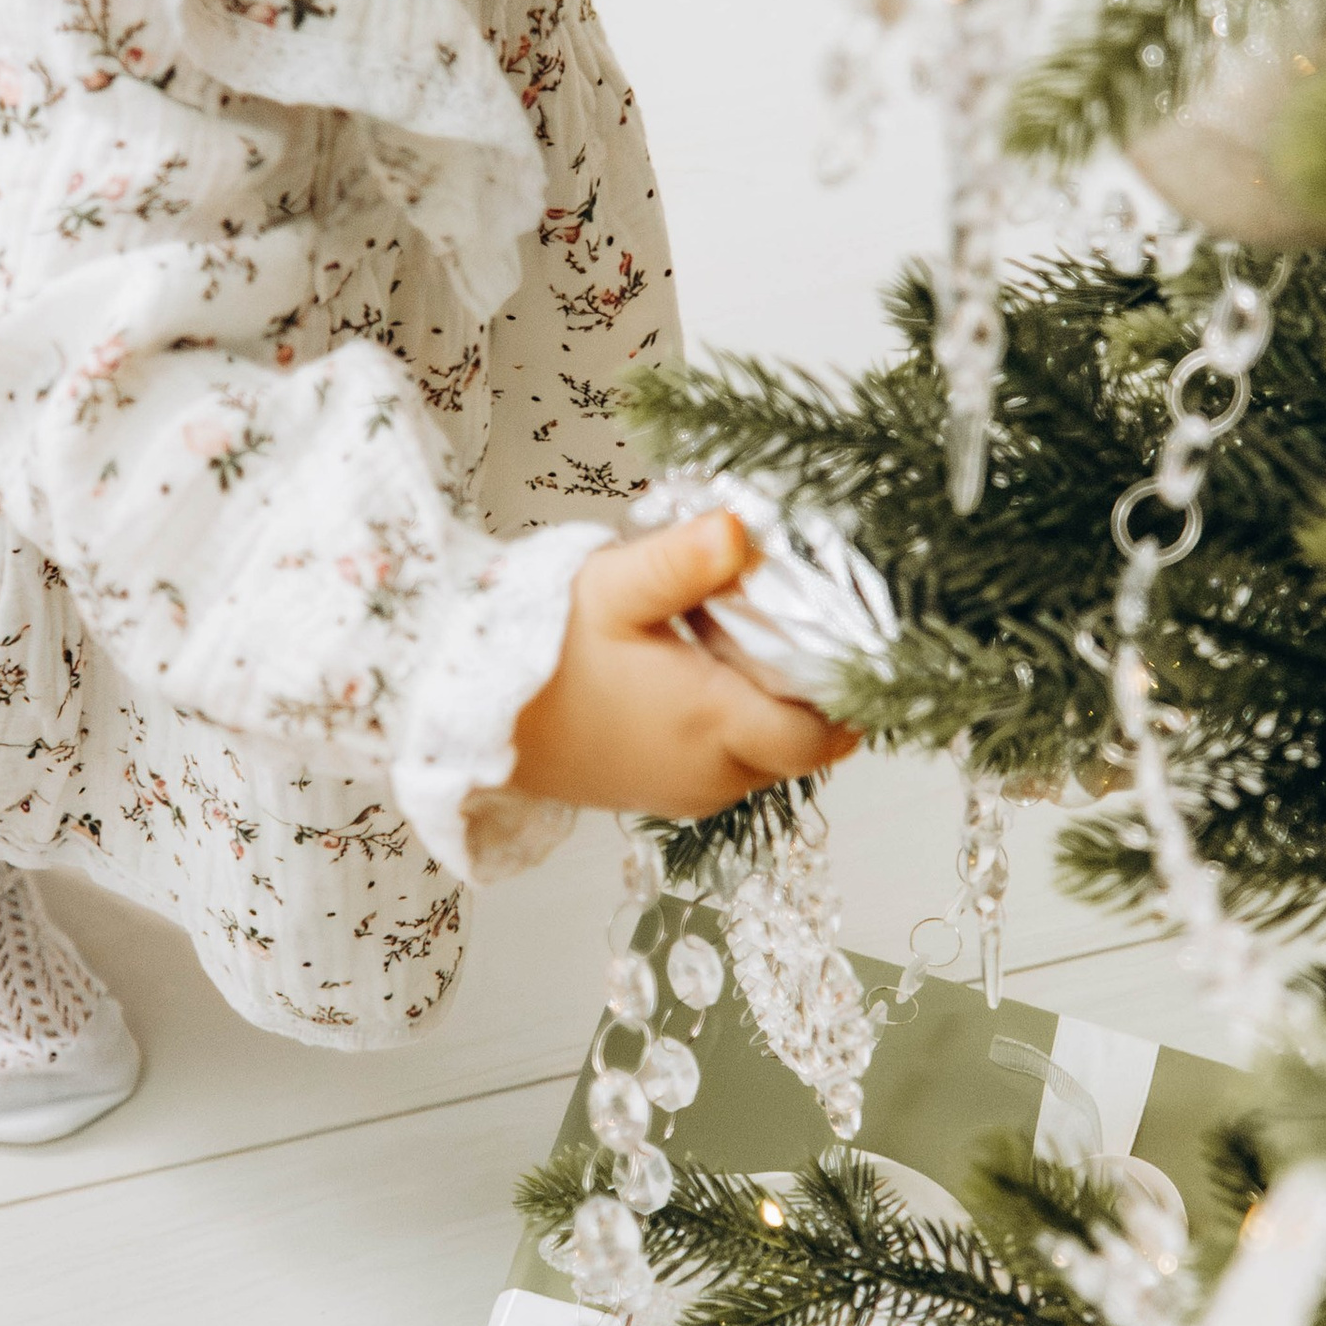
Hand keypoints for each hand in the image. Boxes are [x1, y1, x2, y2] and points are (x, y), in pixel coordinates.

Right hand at [510, 511, 859, 818]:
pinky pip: (727, 767)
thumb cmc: (540, 649)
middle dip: (811, 698)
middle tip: (797, 629)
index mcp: (712, 723)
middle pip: (800, 747)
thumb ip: (682, 561)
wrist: (472, 713)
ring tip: (746, 647)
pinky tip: (705, 675)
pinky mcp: (659, 795)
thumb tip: (740, 530)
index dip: (847, 696)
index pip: (822, 734)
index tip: (852, 644)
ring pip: (765, 759)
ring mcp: (685, 792)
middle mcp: (710, 773)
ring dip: (770, 714)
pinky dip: (734, 729)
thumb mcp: (613, 587)